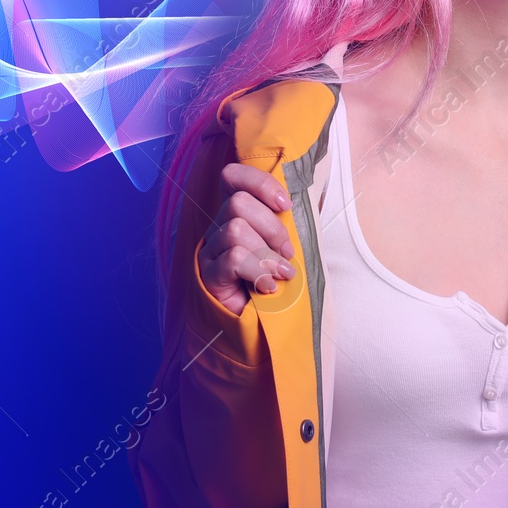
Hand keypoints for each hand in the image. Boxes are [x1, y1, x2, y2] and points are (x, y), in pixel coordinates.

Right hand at [197, 163, 296, 315]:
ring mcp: (209, 252)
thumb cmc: (276, 283)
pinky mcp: (207, 277)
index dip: (259, 183)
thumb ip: (287, 224)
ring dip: (266, 254)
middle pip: (237, 204)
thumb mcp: (284, 247)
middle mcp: (218, 229)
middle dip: (272, 227)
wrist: (259, 329)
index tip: (285, 204)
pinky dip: (257, 271)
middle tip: (288, 253)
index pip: (232, 177)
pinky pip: (233, 259)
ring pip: (235, 230)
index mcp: (236, 216)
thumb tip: (300, 200)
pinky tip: (267, 287)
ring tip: (281, 275)